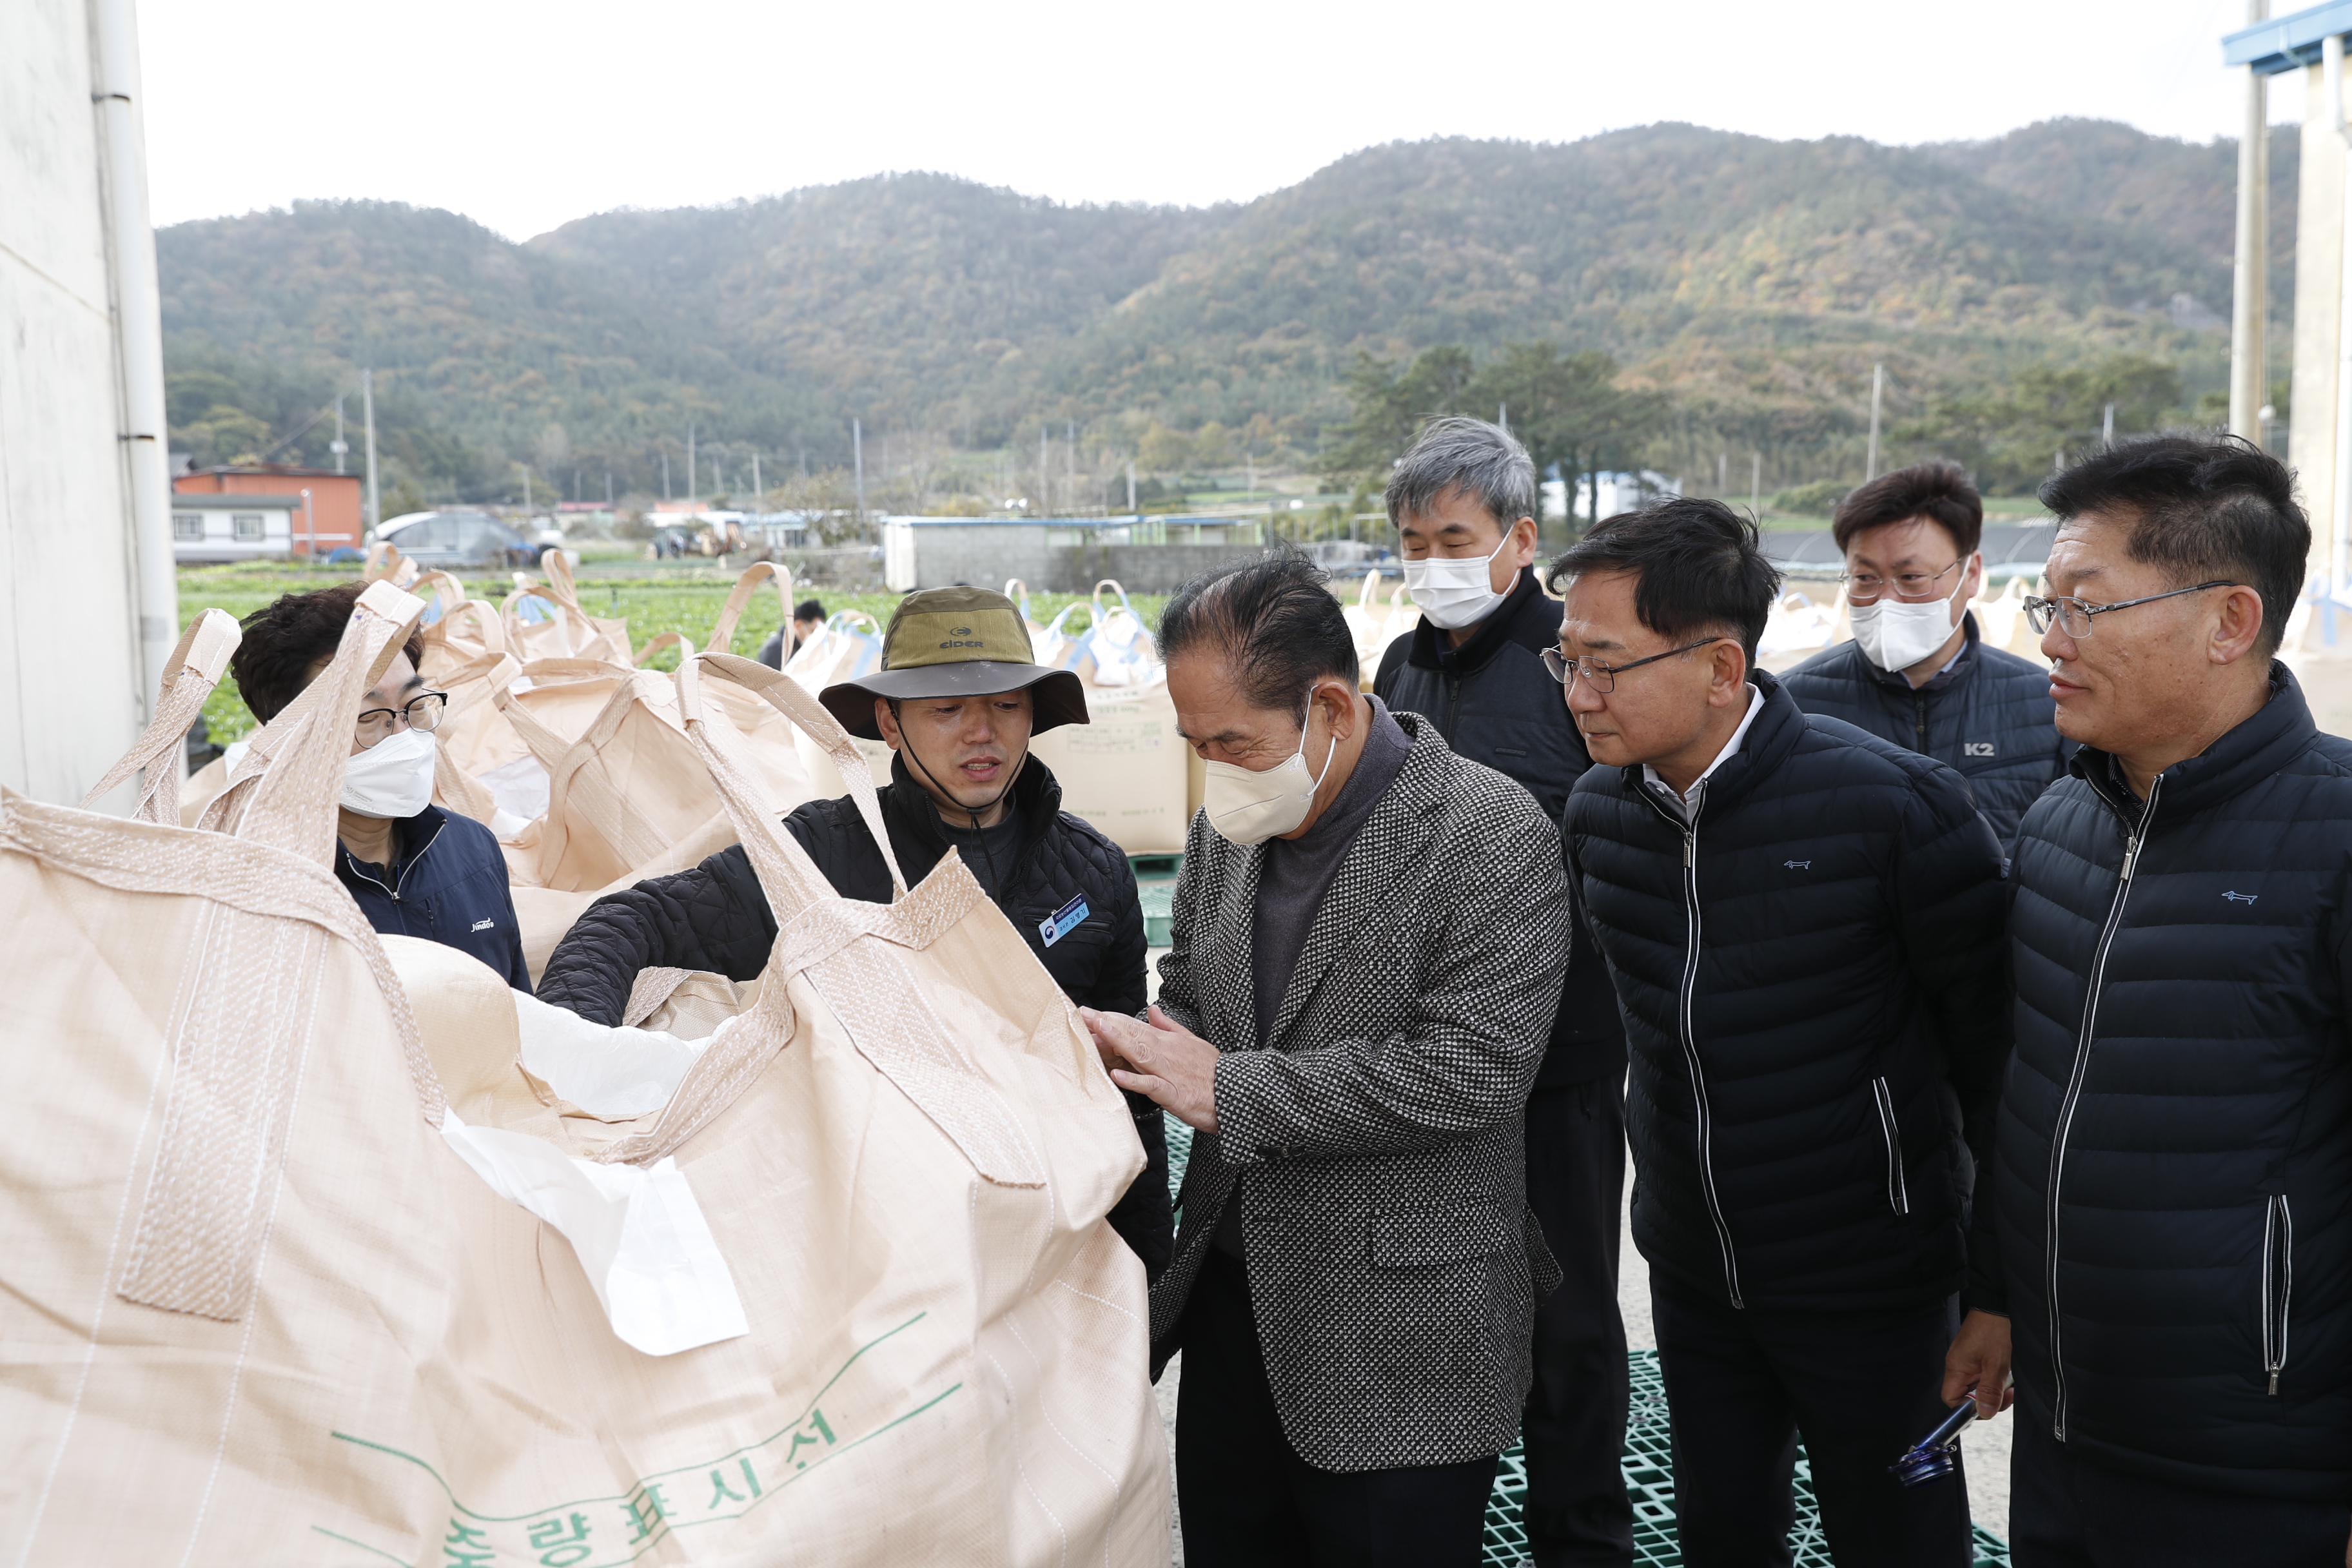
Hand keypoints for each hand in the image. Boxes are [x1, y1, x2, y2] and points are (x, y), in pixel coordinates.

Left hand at [1078, 1005, 1219, 1133]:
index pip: (1136, 1027)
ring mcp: (1169, 1072)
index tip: (1089, 1012)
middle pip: (1133, 1035)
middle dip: (1107, 1024)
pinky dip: (1134, 1080)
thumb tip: (1152, 1010)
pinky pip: (1151, 1085)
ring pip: (1140, 1053)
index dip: (1112, 1019)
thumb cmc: (1213, 1072)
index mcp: (1169, 1042)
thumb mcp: (1193, 1043)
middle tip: (1081, 1013)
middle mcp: (1166, 1052)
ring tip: (1097, 1029)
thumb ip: (1170, 1027)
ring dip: (1118, 1041)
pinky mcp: (1174, 1093)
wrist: (1236, 1094)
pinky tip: (1117, 1075)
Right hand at [1942, 1309, 2014, 1420]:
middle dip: (1988, 1399)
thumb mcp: (1996, 1364)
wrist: (1998, 1304)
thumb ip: (1989, 1390)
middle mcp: (1959, 1365)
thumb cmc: (1994, 1329)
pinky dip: (1996, 1378)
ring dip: (1995, 1388)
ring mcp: (1969, 1360)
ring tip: (2009, 1382)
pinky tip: (2007, 1373)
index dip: (1968, 1408)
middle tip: (2006, 1394)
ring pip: (1978, 1386)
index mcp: (1956, 1367)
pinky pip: (1984, 1375)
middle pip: (1967, 1395)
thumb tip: (1984, 1412)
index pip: (1951, 1399)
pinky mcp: (1978, 1356)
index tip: (1989, 1406)